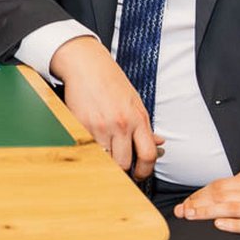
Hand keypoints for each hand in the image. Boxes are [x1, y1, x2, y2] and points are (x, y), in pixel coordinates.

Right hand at [50, 36, 161, 178]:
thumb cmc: (110, 80)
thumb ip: (144, 126)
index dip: (145, 170)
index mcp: (138, 119)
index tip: (140, 173)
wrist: (86, 65)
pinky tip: (91, 143)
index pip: (148, 155)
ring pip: (105, 159)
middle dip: (123, 169)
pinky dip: (90, 150)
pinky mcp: (81, 126)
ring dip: (105, 160)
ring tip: (105, 153)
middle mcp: (120, 124)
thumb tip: (158, 142)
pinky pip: (87, 148)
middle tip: (121, 167)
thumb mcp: (135, 101)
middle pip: (124, 163)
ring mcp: (100, 126)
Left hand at [175, 165, 239, 239]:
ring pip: (229, 207)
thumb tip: (236, 176)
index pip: (220, 184)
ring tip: (189, 217)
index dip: (200, 193)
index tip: (187, 202)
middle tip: (180, 212)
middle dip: (196, 202)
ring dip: (206, 212)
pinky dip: (233, 224)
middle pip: (219, 194)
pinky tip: (219, 225)